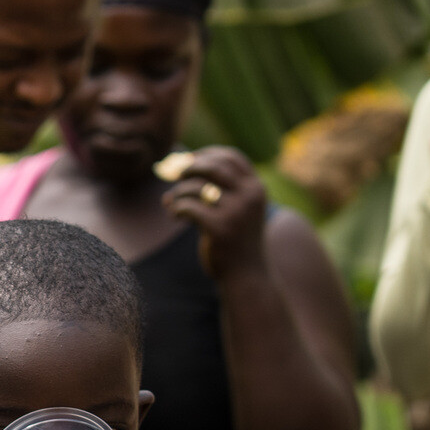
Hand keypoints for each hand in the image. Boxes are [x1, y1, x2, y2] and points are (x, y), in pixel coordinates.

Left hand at [161, 147, 269, 280]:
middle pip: (213, 166)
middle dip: (189, 167)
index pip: (232, 157)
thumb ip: (214, 190)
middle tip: (175, 175)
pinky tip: (176, 217)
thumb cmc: (234, 239)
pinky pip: (188, 207)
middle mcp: (250, 196)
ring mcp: (237, 211)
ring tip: (173, 203)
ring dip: (178, 193)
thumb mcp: (234, 210)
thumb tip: (175, 171)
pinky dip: (176, 209)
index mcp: (256, 188)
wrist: (245, 275)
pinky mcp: (220, 228)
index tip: (189, 158)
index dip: (207, 154)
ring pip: (196, 187)